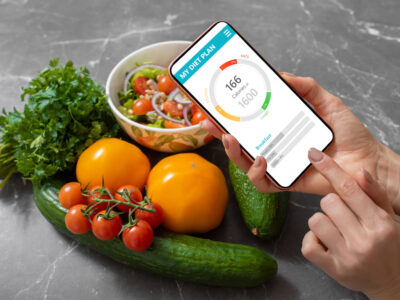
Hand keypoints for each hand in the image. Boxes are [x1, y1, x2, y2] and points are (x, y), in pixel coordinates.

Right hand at [201, 73, 399, 204]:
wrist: (366, 159)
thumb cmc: (349, 134)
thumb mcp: (326, 102)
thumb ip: (306, 87)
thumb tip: (281, 75)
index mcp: (281, 130)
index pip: (249, 124)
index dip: (229, 117)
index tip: (215, 107)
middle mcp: (276, 148)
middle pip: (240, 144)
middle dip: (220, 134)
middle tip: (210, 122)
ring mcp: (279, 166)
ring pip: (245, 165)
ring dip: (234, 153)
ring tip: (232, 139)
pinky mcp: (286, 182)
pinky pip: (263, 183)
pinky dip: (257, 173)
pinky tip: (262, 159)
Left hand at [302, 148, 399, 298]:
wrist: (393, 282)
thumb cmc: (390, 245)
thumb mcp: (390, 218)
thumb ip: (374, 194)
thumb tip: (359, 171)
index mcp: (379, 224)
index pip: (348, 189)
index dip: (329, 168)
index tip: (314, 154)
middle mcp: (364, 240)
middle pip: (328, 202)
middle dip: (332, 204)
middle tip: (342, 214)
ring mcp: (347, 257)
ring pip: (315, 221)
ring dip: (321, 222)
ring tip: (335, 229)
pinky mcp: (333, 270)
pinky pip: (308, 246)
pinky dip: (312, 241)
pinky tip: (325, 243)